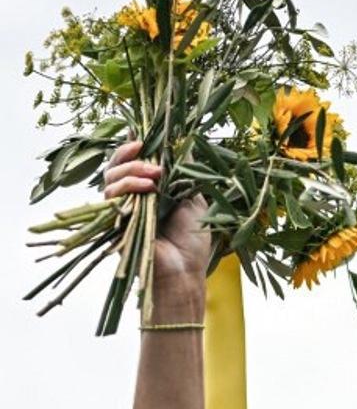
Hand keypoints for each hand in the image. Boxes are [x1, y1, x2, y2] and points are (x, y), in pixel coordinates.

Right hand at [103, 139, 210, 286]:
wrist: (184, 273)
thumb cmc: (192, 242)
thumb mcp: (195, 199)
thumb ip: (185, 172)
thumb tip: (183, 141)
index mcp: (150, 191)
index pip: (133, 162)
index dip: (134, 146)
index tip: (144, 136)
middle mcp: (133, 199)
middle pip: (116, 165)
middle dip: (130, 154)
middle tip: (147, 153)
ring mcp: (121, 210)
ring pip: (110, 177)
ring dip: (131, 170)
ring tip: (155, 175)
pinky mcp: (113, 222)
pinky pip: (110, 196)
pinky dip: (127, 186)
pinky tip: (148, 188)